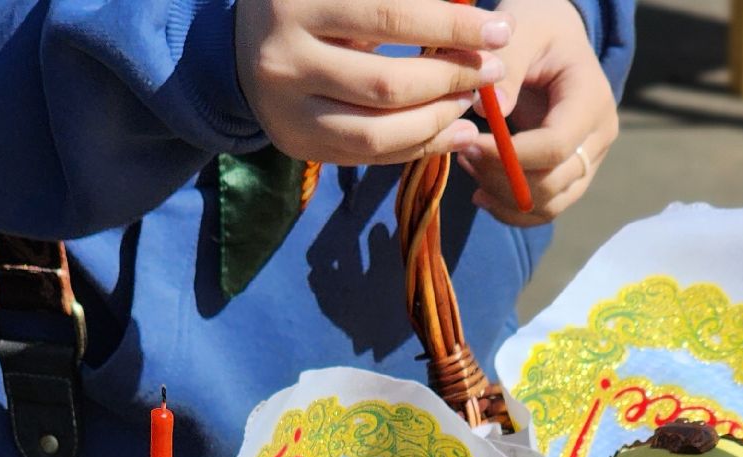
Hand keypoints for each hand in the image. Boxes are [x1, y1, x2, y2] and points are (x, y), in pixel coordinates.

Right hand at [236, 0, 514, 165]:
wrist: (243, 44)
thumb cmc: (317, 3)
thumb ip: (403, 0)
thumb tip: (476, 17)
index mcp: (298, 2)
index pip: (391, 15)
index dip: (453, 24)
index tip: (500, 30)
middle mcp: (284, 60)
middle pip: (387, 83)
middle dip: (452, 79)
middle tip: (490, 71)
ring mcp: (285, 111)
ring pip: (378, 132)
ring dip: (438, 120)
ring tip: (471, 102)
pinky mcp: (296, 144)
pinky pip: (368, 156)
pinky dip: (418, 147)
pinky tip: (454, 131)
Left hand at [456, 0, 618, 225]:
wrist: (554, 40)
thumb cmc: (537, 29)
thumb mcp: (522, 31)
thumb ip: (508, 65)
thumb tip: (491, 111)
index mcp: (592, 99)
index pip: (555, 147)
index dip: (507, 155)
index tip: (466, 142)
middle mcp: (599, 137)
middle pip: (552, 182)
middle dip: (500, 175)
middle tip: (462, 149)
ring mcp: (589, 161)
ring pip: (549, 204)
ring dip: (502, 195)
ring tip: (468, 163)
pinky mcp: (572, 175)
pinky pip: (545, 209)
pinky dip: (510, 209)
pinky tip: (480, 191)